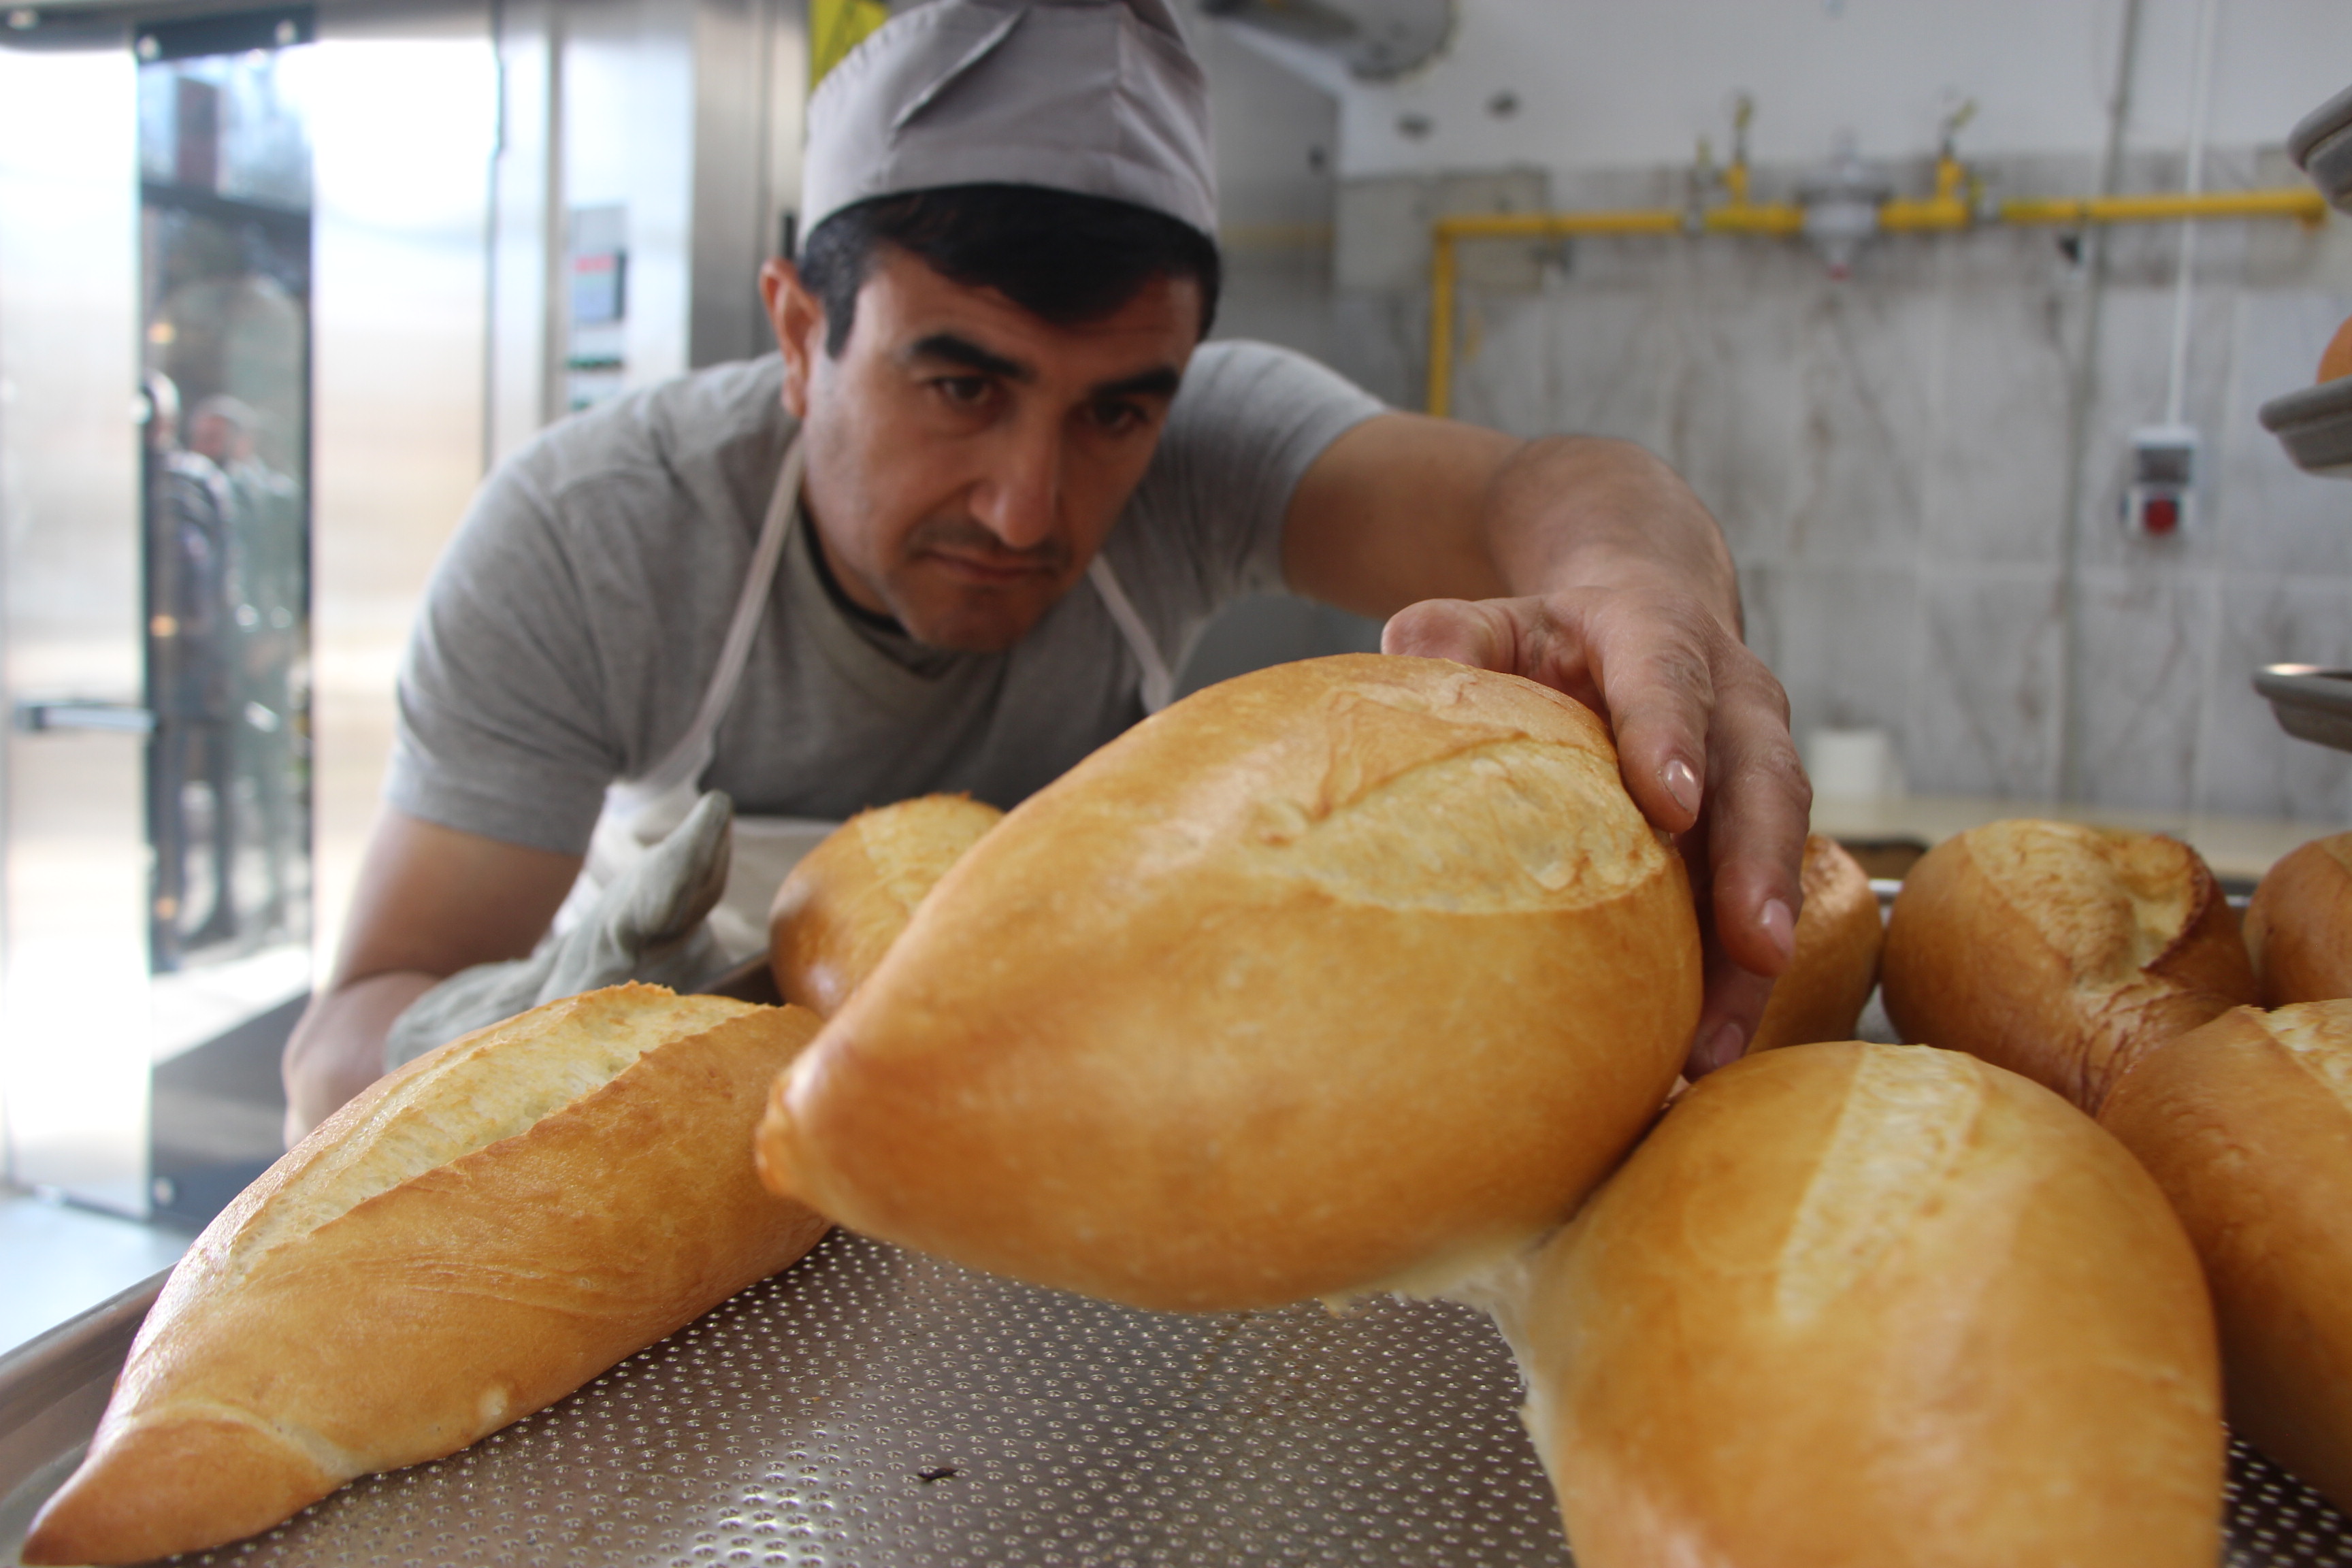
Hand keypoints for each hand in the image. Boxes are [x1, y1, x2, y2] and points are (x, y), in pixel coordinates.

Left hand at [1383, 584, 1808, 1077]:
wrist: (1649, 618)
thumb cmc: (1558, 635)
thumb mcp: (1504, 619)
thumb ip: (1458, 633)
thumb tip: (1405, 646)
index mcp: (1663, 634)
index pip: (1669, 679)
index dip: (1673, 737)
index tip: (1672, 804)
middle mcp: (1734, 704)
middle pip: (1762, 783)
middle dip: (1760, 866)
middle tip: (1754, 943)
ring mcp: (1756, 771)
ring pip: (1775, 856)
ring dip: (1755, 954)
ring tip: (1716, 1044)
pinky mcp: (1754, 834)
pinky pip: (1757, 905)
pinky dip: (1737, 979)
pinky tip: (1700, 1053)